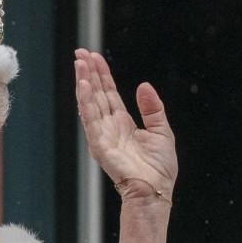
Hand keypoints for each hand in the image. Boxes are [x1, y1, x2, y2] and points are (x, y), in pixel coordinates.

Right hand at [74, 49, 175, 204]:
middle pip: (97, 94)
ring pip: (90, 103)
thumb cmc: (159, 169)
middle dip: (89, 73)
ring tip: (79, 63)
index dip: (102, 74)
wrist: (156, 190)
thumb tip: (143, 86)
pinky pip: (91, 120)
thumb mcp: (162, 131)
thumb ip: (152, 108)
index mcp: (123, 123)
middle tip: (80, 52)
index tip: (94, 56)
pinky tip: (83, 86)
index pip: (109, 93)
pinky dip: (86, 102)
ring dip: (84, 83)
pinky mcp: (100, 146)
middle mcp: (110, 127)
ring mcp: (103, 136)